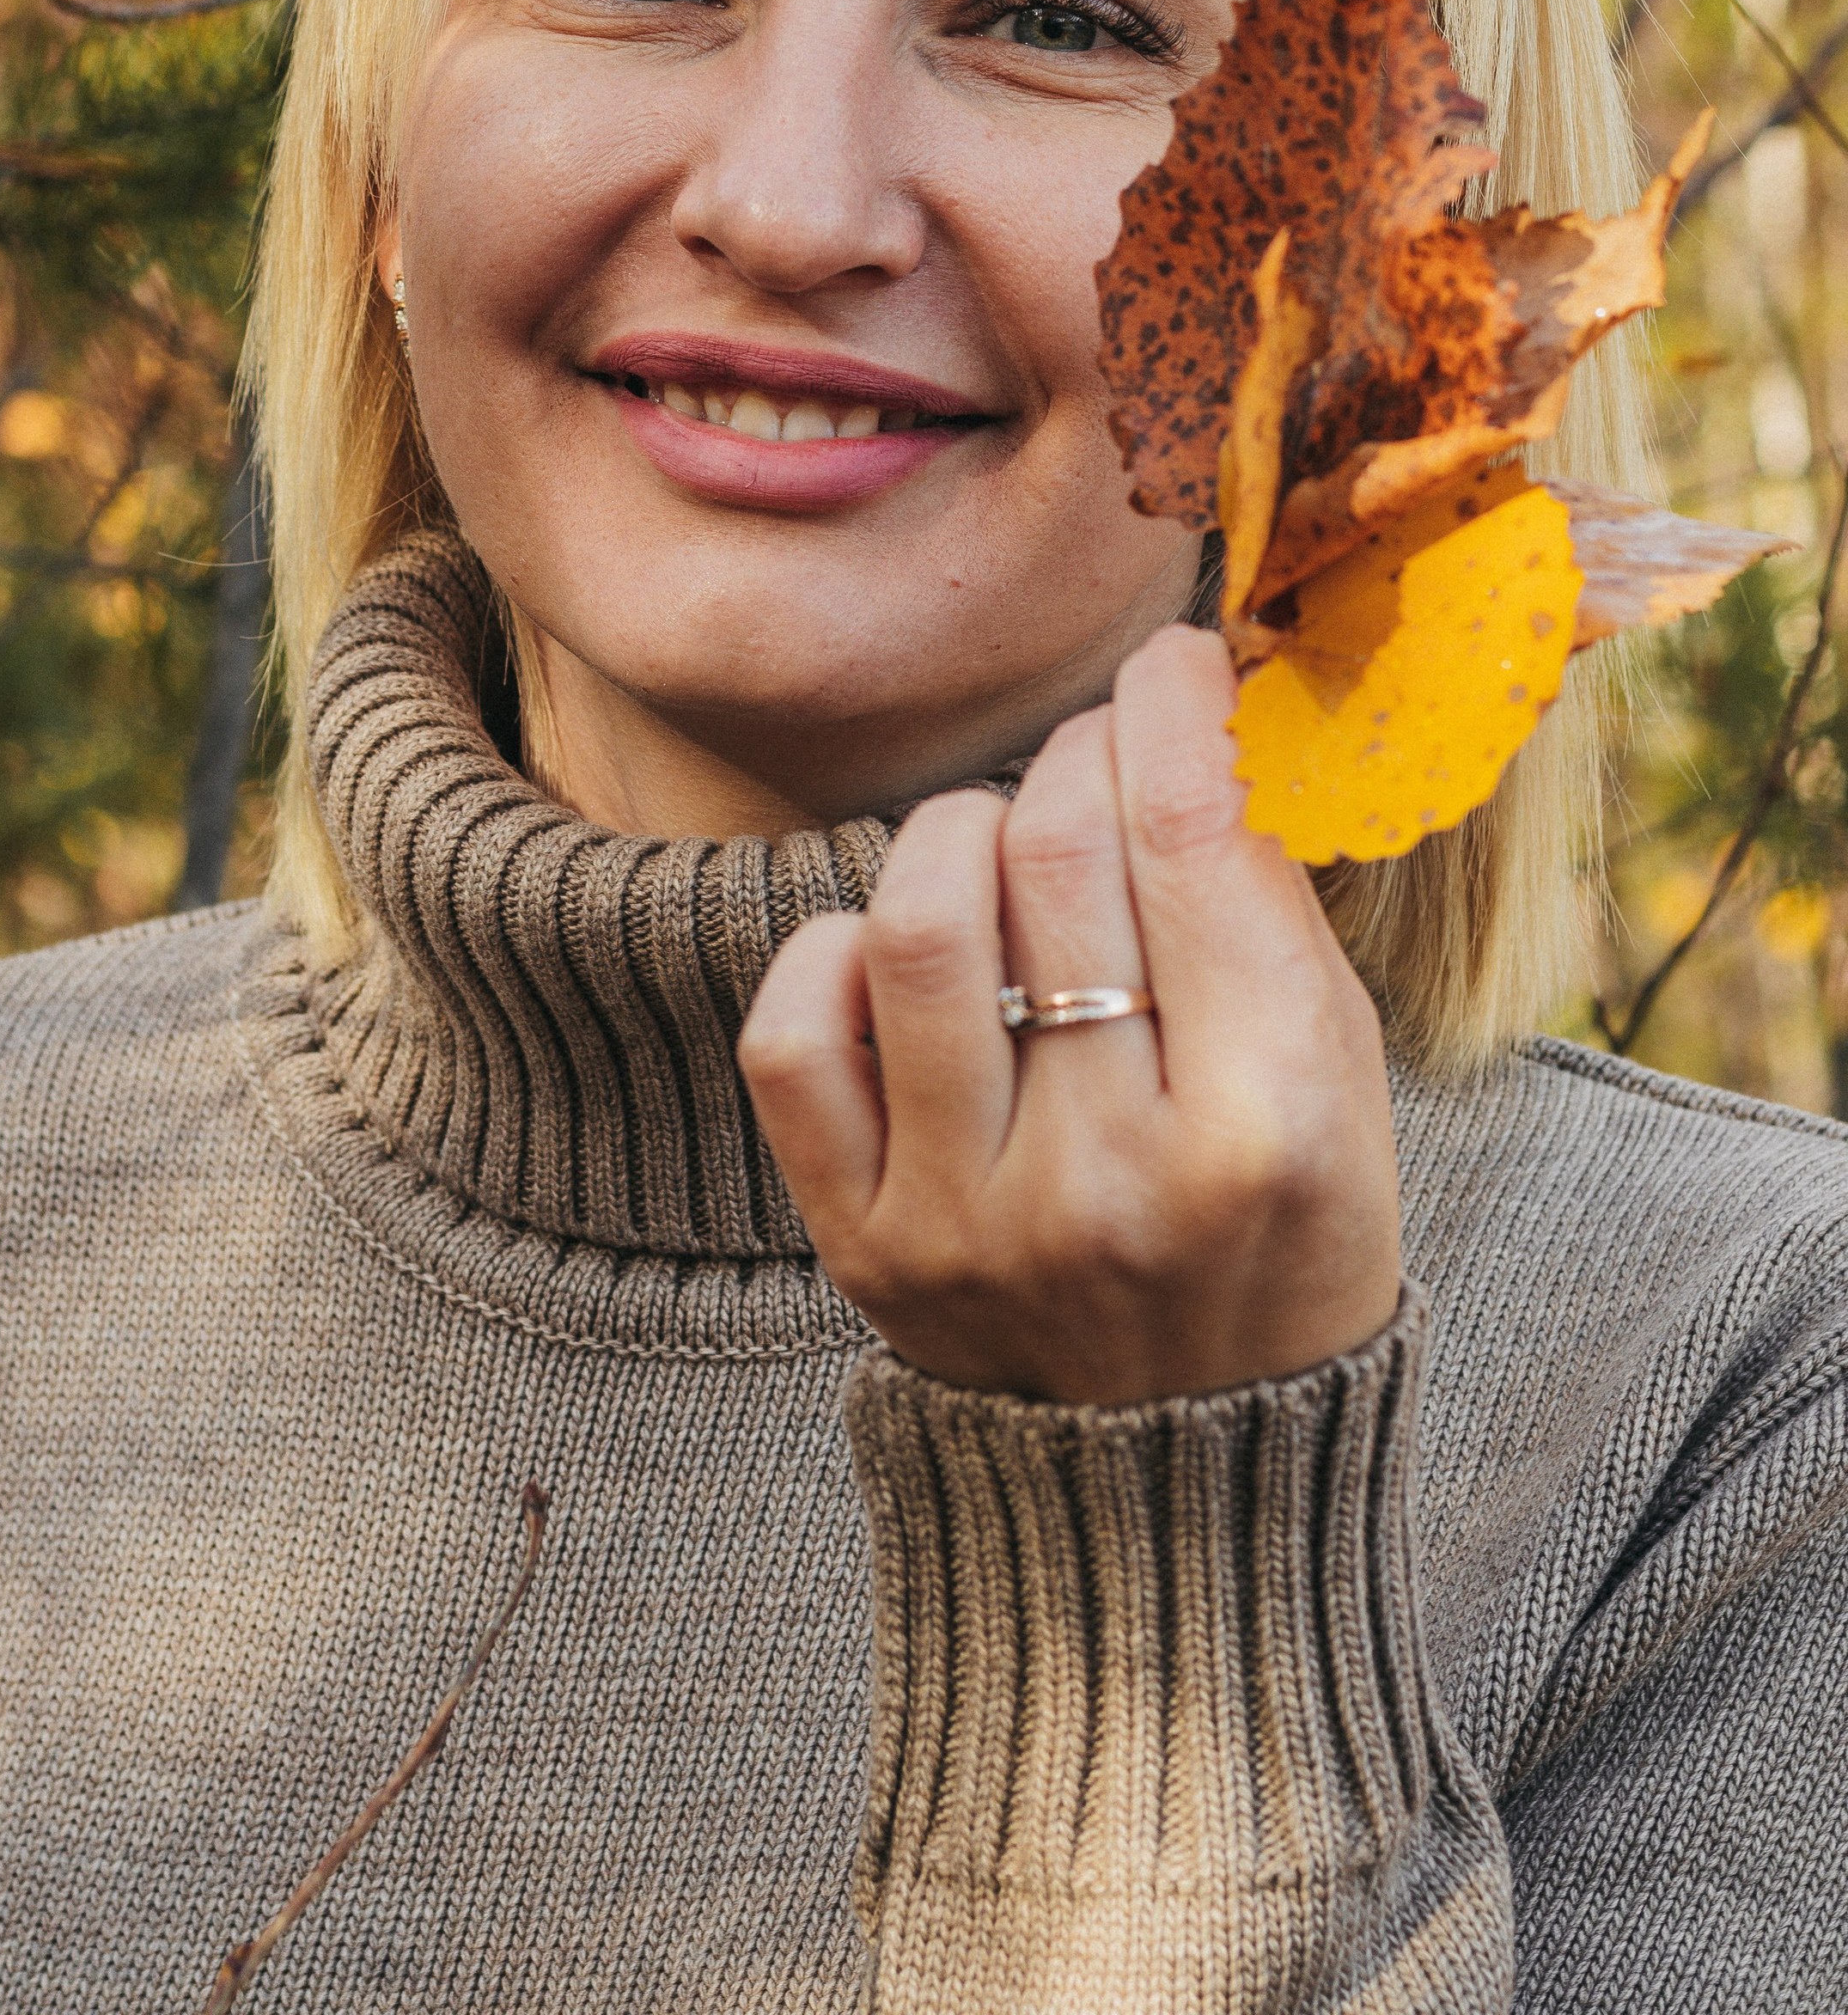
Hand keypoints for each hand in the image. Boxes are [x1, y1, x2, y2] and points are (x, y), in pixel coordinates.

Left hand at [737, 626, 1401, 1405]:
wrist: (1189, 1469)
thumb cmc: (1280, 1230)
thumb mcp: (1338, 1075)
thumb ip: (1265, 898)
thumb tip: (1181, 708)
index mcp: (1265, 1127)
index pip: (1189, 831)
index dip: (1170, 702)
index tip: (1170, 664)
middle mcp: (1112, 1177)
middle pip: (1054, 849)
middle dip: (1079, 757)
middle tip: (1100, 763)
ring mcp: (970, 1219)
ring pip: (917, 915)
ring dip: (959, 832)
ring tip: (1005, 853)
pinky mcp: (863, 1247)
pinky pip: (795, 1031)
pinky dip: (836, 951)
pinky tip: (899, 962)